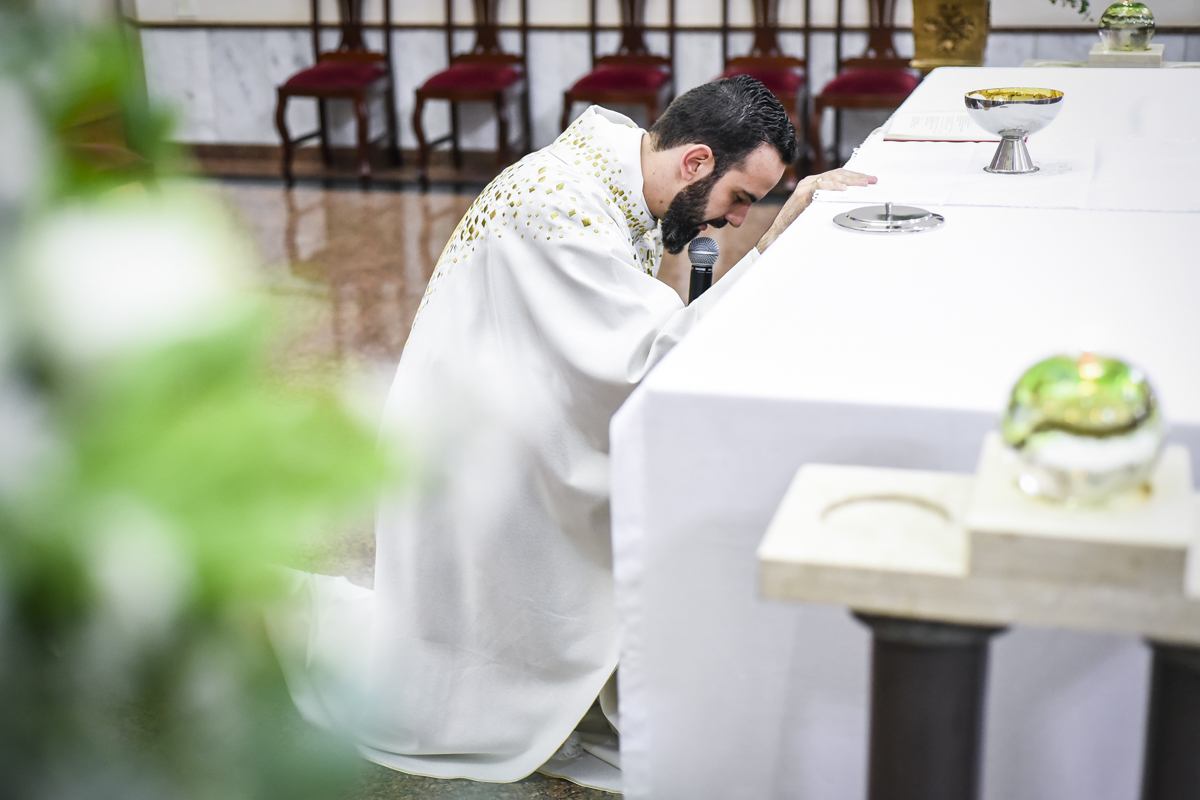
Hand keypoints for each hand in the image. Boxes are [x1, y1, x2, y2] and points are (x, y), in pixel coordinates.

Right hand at [756, 168, 877, 252]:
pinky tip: (843, 189)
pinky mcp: (801, 196)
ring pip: (831, 177)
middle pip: (837, 173)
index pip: (838, 175)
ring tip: (861, 183)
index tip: (869, 180)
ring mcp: (804, 188)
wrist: (778, 234)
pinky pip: (819, 187)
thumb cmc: (797, 225)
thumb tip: (851, 202)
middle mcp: (809, 183)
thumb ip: (829, 202)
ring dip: (849, 180)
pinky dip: (832, 187)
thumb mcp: (817, 210)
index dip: (855, 176)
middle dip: (856, 176)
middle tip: (871, 180)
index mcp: (813, 184)